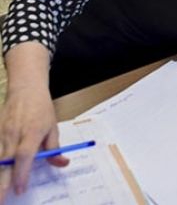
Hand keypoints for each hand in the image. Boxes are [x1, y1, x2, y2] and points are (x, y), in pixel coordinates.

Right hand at [0, 85, 65, 199]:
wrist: (25, 89)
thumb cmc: (41, 108)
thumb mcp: (53, 126)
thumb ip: (55, 148)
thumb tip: (63, 164)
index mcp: (32, 132)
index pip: (24, 155)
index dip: (21, 173)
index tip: (21, 190)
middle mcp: (14, 134)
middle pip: (5, 162)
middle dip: (2, 184)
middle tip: (2, 201)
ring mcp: (2, 133)